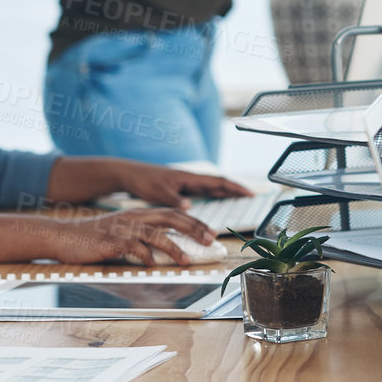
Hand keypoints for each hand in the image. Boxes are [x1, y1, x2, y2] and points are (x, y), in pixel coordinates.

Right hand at [43, 207, 217, 266]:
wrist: (62, 236)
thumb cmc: (93, 239)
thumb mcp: (121, 233)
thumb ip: (142, 238)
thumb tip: (164, 252)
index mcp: (138, 214)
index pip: (172, 213)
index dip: (193, 222)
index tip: (210, 232)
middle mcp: (133, 218)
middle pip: (169, 218)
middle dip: (192, 229)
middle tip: (209, 240)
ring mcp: (121, 228)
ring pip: (154, 233)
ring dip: (173, 247)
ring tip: (186, 260)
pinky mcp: (109, 240)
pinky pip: (132, 246)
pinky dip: (144, 255)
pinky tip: (152, 265)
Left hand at [110, 161, 250, 211]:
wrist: (130, 174)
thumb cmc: (143, 181)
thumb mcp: (158, 192)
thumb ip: (174, 200)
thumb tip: (190, 207)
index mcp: (189, 178)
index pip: (218, 182)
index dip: (234, 187)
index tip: (249, 193)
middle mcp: (191, 179)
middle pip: (219, 184)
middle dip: (235, 189)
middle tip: (251, 196)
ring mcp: (186, 182)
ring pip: (211, 187)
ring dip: (226, 192)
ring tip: (239, 199)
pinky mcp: (180, 187)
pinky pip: (202, 191)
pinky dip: (213, 195)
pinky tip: (216, 200)